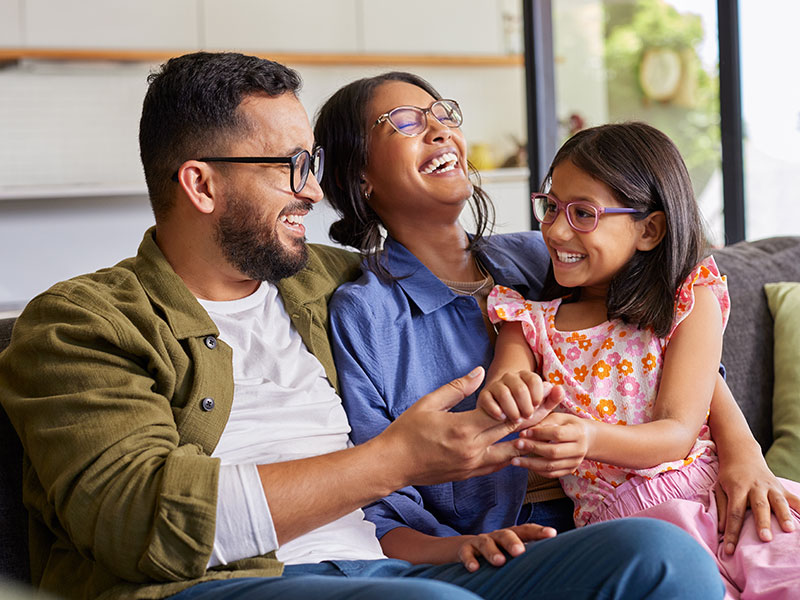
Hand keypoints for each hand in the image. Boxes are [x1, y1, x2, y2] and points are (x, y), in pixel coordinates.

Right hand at [377, 367, 535, 486]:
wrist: (393, 464)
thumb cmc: (407, 430)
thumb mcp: (429, 403)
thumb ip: (457, 387)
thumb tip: (480, 372)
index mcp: (463, 429)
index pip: (504, 414)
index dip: (526, 401)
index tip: (543, 390)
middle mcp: (473, 449)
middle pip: (513, 431)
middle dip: (536, 415)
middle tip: (554, 402)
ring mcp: (472, 465)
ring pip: (510, 453)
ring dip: (527, 439)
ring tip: (546, 428)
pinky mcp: (469, 474)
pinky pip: (497, 464)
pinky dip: (510, 454)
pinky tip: (519, 446)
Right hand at [457, 524, 556, 571]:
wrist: (465, 549)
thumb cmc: (497, 552)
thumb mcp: (511, 551)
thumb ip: (528, 555)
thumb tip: (554, 562)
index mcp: (512, 535)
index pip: (526, 530)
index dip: (539, 531)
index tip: (552, 534)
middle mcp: (497, 536)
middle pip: (506, 534)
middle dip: (513, 542)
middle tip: (520, 552)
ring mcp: (480, 542)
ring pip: (486, 543)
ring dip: (492, 551)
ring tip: (499, 561)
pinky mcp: (465, 550)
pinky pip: (466, 553)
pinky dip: (469, 560)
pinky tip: (474, 568)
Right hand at [478, 371, 563, 427]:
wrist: (503, 415)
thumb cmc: (525, 410)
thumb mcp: (541, 408)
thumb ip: (552, 399)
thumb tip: (559, 388)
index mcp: (525, 376)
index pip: (533, 379)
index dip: (537, 395)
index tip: (537, 406)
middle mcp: (510, 377)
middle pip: (520, 388)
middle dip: (525, 406)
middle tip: (527, 416)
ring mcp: (495, 385)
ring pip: (504, 393)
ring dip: (512, 410)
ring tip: (516, 420)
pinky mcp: (484, 395)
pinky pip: (488, 400)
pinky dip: (496, 411)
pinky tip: (502, 418)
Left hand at [514, 412, 590, 476]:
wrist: (586, 438)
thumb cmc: (568, 424)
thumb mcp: (559, 418)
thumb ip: (543, 423)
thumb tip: (524, 433)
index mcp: (578, 432)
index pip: (557, 434)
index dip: (539, 433)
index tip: (523, 433)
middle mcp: (579, 449)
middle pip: (553, 452)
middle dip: (532, 449)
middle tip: (516, 445)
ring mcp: (575, 462)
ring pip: (551, 466)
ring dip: (530, 464)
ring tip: (514, 460)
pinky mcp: (570, 470)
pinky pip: (552, 474)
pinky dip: (537, 471)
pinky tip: (525, 465)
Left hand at [715, 449, 799, 553]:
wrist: (742, 454)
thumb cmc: (729, 476)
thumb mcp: (719, 488)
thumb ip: (721, 508)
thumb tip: (721, 530)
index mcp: (737, 488)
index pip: (734, 513)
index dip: (732, 532)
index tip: (729, 550)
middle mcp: (755, 487)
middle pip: (759, 506)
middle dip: (763, 522)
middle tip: (766, 538)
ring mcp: (771, 487)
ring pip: (779, 502)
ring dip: (784, 516)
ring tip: (789, 530)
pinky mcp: (782, 488)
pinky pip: (795, 499)